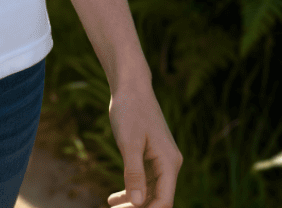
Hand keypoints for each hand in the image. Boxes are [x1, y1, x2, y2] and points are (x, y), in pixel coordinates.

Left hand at [105, 79, 182, 207]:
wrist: (130, 85)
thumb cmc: (130, 110)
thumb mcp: (129, 143)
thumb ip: (134, 173)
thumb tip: (138, 203)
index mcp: (169, 163)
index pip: (164, 201)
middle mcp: (169, 164)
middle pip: (157, 198)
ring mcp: (161, 160)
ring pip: (150, 191)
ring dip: (133, 202)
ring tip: (111, 206)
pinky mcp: (151, 155)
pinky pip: (144, 180)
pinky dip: (131, 189)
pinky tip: (114, 197)